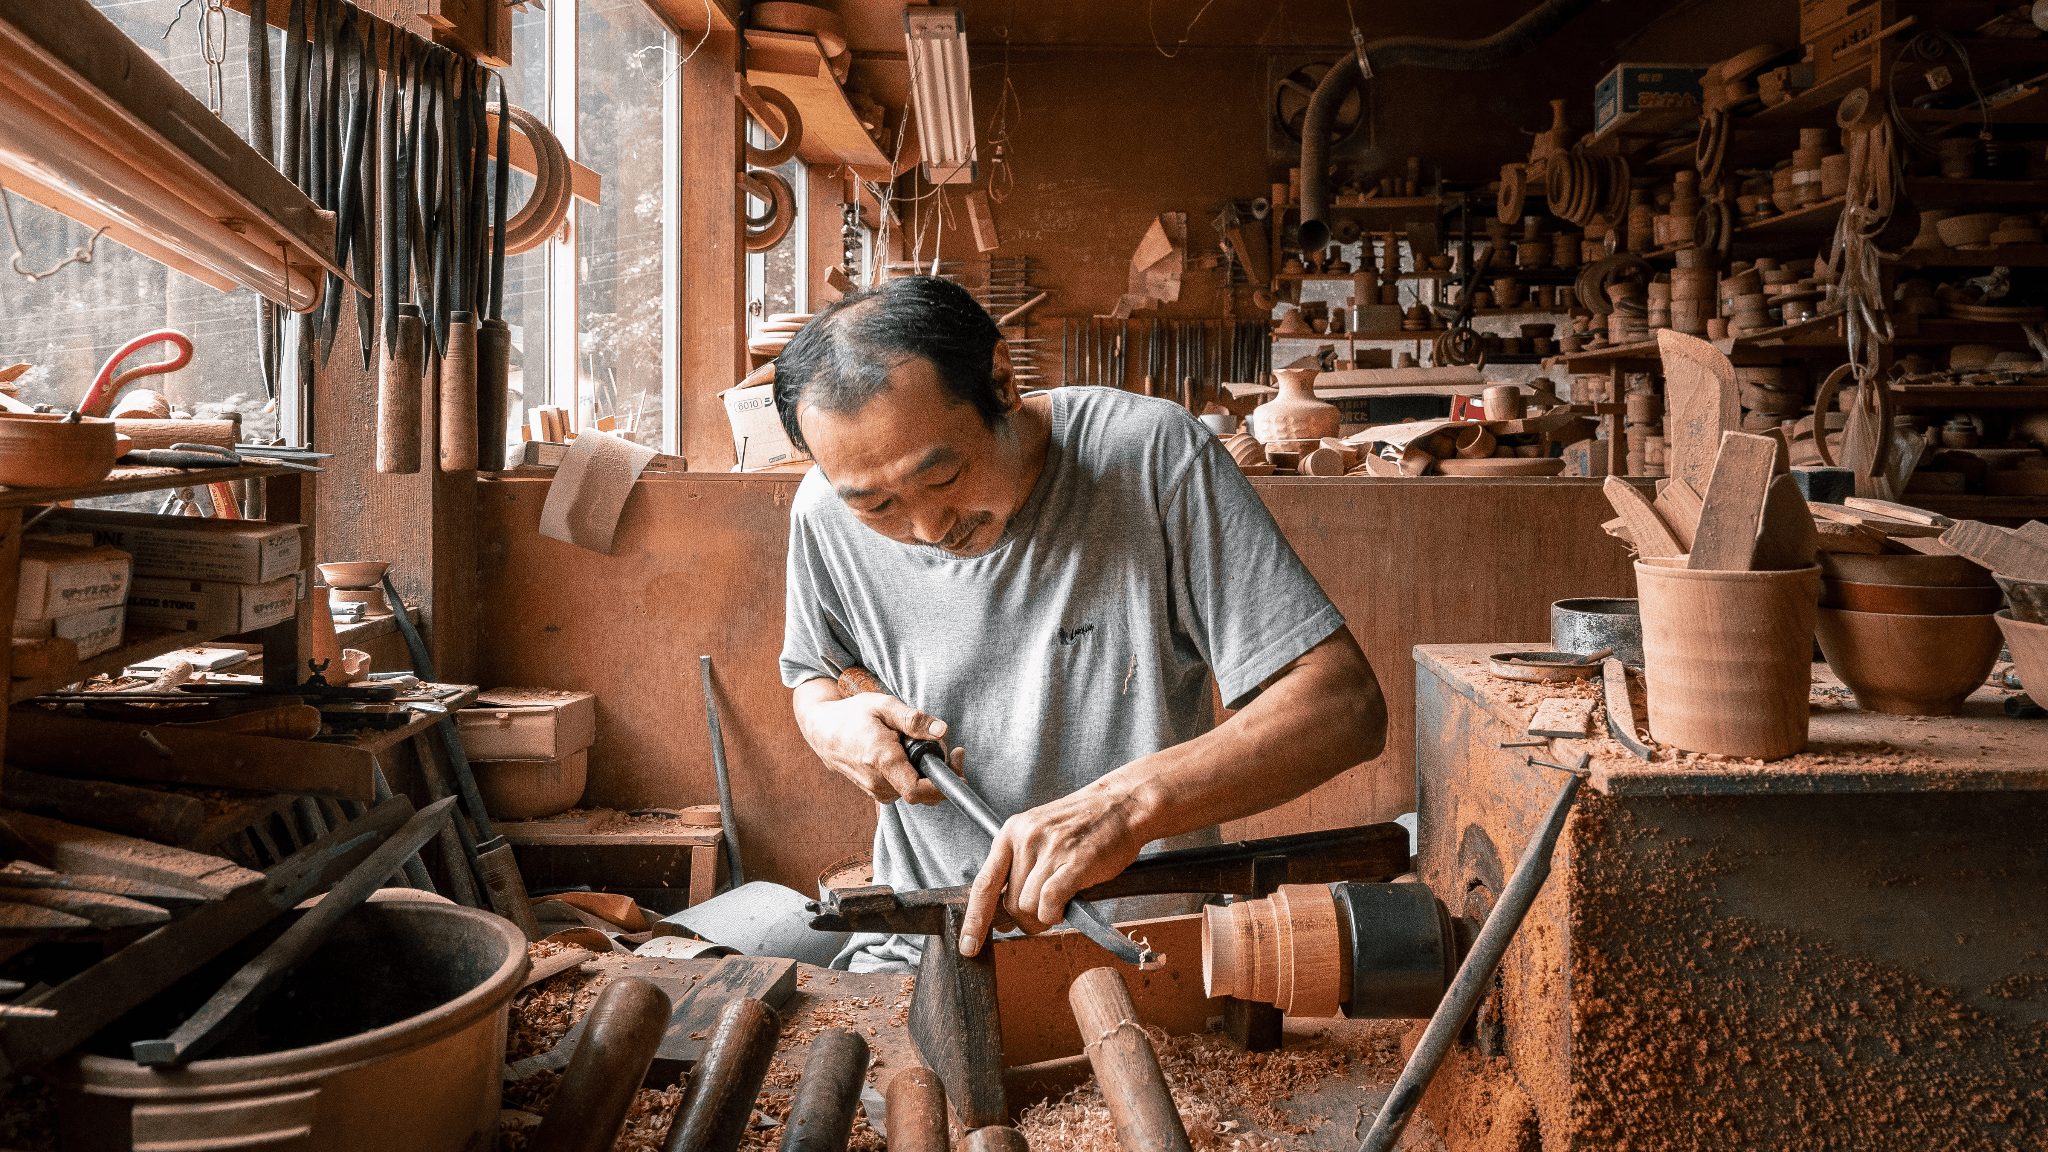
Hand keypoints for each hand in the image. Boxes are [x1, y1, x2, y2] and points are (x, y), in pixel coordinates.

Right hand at [795, 687, 950, 806]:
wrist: (822, 730)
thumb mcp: (883, 706)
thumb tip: (942, 731)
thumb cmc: (851, 715)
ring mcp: (874, 790)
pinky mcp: (875, 791)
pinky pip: (903, 789)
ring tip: (919, 744)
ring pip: (914, 790)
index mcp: (881, 760)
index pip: (918, 790)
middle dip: (938, 771)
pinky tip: (909, 754)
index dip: (943, 785)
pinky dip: (914, 775)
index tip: (956, 766)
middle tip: (944, 745)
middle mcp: (877, 782)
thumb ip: (914, 719)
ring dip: (926, 772)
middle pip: (922, 790)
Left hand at [959, 779, 1151, 955]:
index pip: (983, 884)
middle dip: (1026, 917)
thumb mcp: (1039, 836)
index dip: (974, 920)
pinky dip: (1055, 912)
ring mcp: (1051, 848)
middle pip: (1009, 903)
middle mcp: (1026, 838)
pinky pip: (1050, 901)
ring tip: (1063, 900)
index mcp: (1010, 832)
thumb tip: (999, 918)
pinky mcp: (1076, 860)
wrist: (1122, 803)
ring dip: (1045, 915)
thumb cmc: (1083, 825)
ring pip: (1029, 906)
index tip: (969, 946)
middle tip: (1047, 910)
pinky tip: (1066, 905)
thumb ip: (1017, 872)